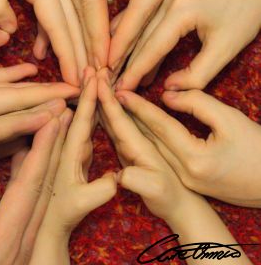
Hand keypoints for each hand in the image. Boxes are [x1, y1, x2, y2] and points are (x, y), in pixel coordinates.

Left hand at [29, 68, 116, 264]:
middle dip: (87, 89)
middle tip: (94, 66)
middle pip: (79, 110)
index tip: (93, 75)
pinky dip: (89, 113)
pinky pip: (82, 128)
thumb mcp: (80, 203)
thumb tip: (119, 177)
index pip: (80, 118)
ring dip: (88, 98)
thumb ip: (98, 192)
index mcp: (68, 150)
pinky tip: (95, 104)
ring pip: (80, 117)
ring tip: (95, 77)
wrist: (48, 223)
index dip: (88, 97)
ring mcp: (69, 147)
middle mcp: (66, 143)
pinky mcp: (73, 153)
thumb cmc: (62, 213)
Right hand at [98, 69, 193, 220]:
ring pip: (120, 117)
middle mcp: (140, 140)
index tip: (99, 82)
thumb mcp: (156, 192)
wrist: (182, 206)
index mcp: (143, 145)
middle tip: (94, 71)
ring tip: (96, 84)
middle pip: (122, 111)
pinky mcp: (134, 149)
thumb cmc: (169, 199)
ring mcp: (137, 143)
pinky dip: (110, 116)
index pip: (123, 118)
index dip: (111, 101)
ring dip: (108, 101)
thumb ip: (139, 181)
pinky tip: (103, 110)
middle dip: (107, 92)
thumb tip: (121, 173)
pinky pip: (120, 127)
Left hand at [116, 88, 260, 207]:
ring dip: (128, 128)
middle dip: (123, 116)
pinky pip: (156, 154)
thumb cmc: (256, 150)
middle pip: (147, 139)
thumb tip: (167, 96)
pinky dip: (141, 138)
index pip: (158, 126)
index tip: (119, 90)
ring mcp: (182, 178)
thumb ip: (197, 103)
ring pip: (148, 148)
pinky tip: (129, 127)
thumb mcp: (230, 120)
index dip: (138, 106)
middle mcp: (182, 172)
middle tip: (105, 95)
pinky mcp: (184, 179)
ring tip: (109, 108)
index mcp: (194, 159)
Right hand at [117, 0, 260, 90]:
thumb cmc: (247, 13)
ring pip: (137, 29)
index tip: (119, 90)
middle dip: (122, 63)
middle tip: (108, 84)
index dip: (134, 72)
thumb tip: (168, 88)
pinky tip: (123, 51)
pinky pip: (144, 21)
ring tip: (113, 73)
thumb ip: (197, 74)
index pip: (150, 48)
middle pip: (137, 38)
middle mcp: (166, 0)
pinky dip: (132, 38)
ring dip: (124, 51)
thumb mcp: (226, 49)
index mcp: (180, 11)